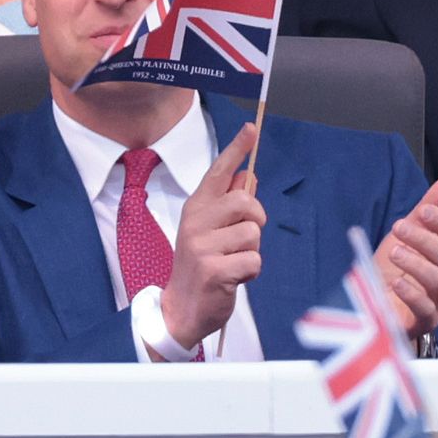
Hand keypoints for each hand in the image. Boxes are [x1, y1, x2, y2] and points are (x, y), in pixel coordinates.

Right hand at [156, 120, 260, 352]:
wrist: (182, 309)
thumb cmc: (201, 266)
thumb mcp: (210, 231)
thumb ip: (228, 205)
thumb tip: (249, 176)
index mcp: (195, 210)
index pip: (217, 173)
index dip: (236, 150)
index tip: (251, 129)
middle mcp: (195, 223)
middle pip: (245, 201)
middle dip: (255, 220)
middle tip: (243, 238)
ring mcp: (202, 247)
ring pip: (253, 233)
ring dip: (252, 251)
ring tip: (232, 262)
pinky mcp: (214, 270)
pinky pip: (254, 260)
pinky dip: (251, 272)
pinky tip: (233, 278)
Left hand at [374, 178, 437, 337]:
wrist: (369, 304)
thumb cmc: (390, 269)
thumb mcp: (405, 236)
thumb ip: (426, 211)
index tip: (422, 211)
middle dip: (425, 240)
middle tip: (399, 228)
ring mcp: (437, 302)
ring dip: (417, 264)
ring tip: (394, 252)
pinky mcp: (422, 322)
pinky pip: (426, 310)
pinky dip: (412, 295)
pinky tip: (396, 282)